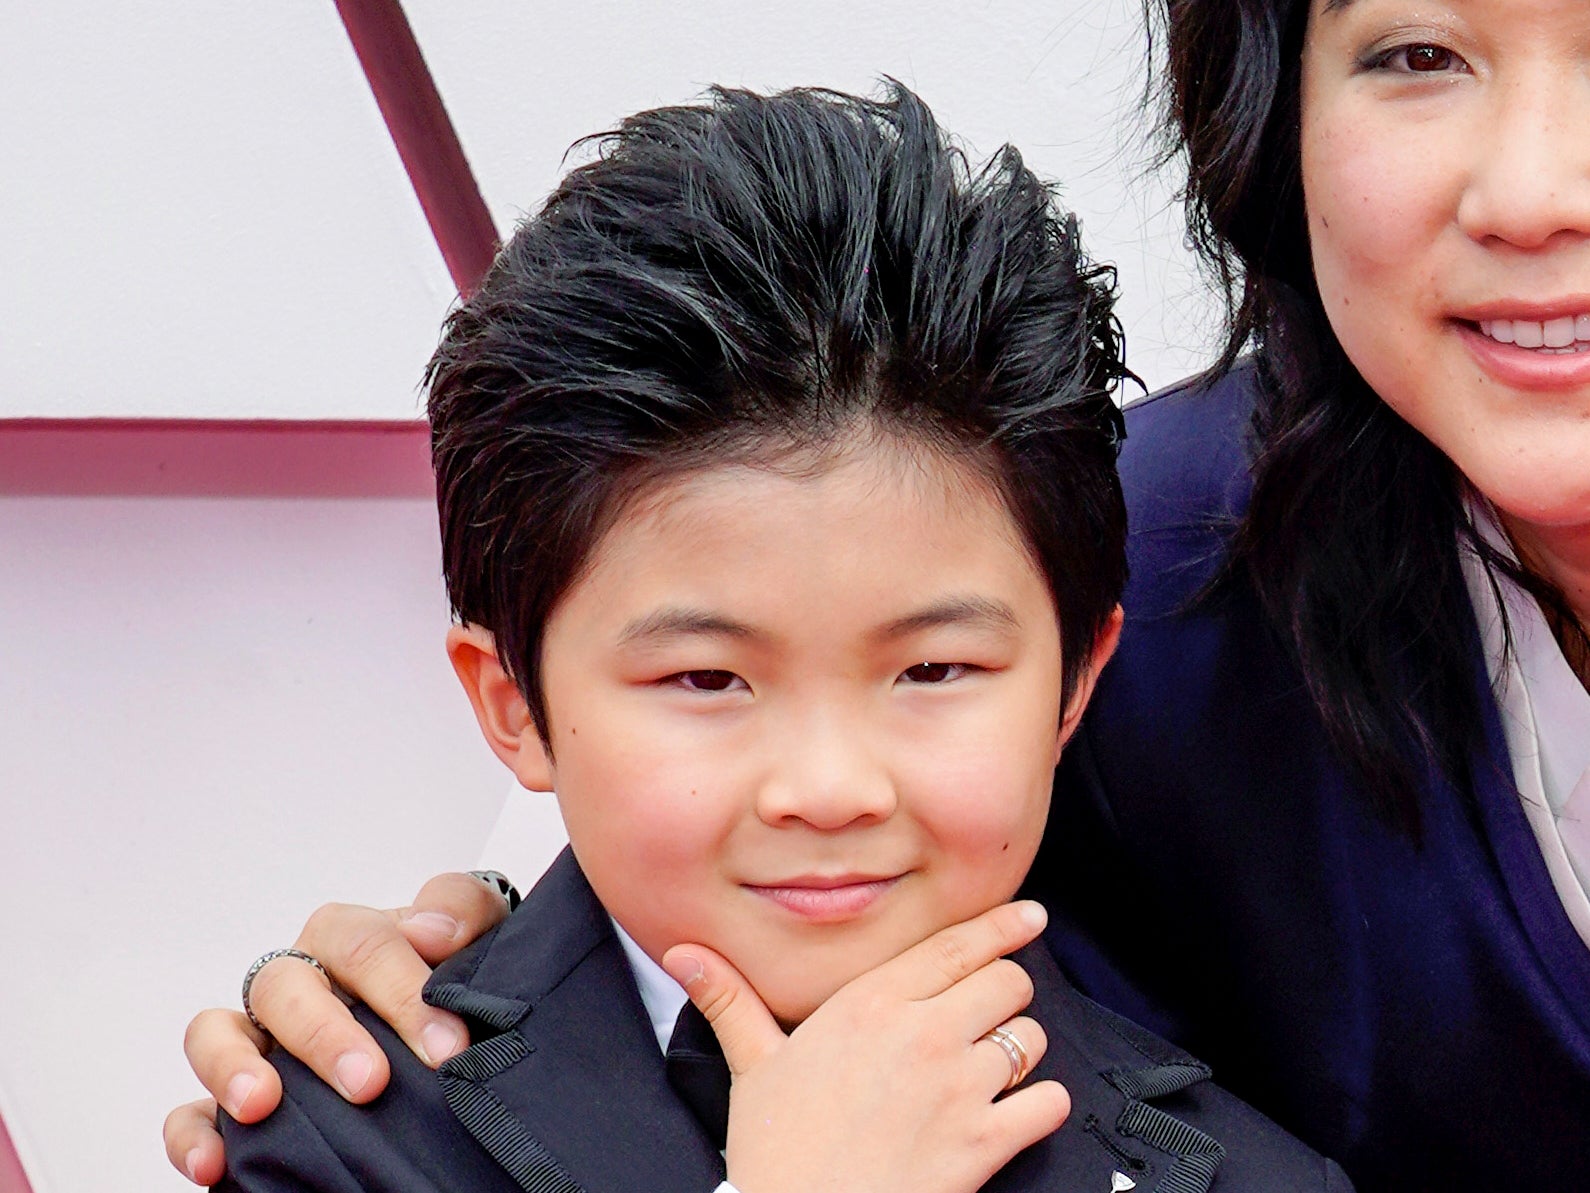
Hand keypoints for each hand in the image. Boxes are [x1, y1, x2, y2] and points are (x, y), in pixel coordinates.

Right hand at [163, 871, 513, 1183]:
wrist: (450, 1027)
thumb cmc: (452, 972)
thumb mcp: (475, 930)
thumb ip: (461, 909)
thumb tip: (430, 929)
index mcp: (348, 939)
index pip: (361, 945)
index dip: (402, 991)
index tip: (446, 1047)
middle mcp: (297, 982)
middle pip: (286, 986)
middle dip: (325, 1034)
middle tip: (370, 1083)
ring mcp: (259, 1040)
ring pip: (216, 1032)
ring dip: (233, 1066)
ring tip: (261, 1105)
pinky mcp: (233, 1100)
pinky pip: (189, 1111)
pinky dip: (191, 1134)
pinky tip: (213, 1164)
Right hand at [662, 901, 1068, 1192]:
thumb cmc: (775, 1150)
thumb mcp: (752, 1066)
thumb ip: (730, 1000)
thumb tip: (682, 953)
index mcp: (870, 1004)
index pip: (955, 946)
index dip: (1000, 926)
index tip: (1028, 916)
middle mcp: (922, 1034)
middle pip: (1007, 982)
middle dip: (1006, 993)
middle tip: (989, 1012)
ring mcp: (957, 1087)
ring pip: (1029, 1038)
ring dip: (1021, 1050)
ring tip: (991, 1068)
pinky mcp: (982, 1143)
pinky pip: (1046, 1102)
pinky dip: (1041, 1104)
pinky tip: (1017, 1112)